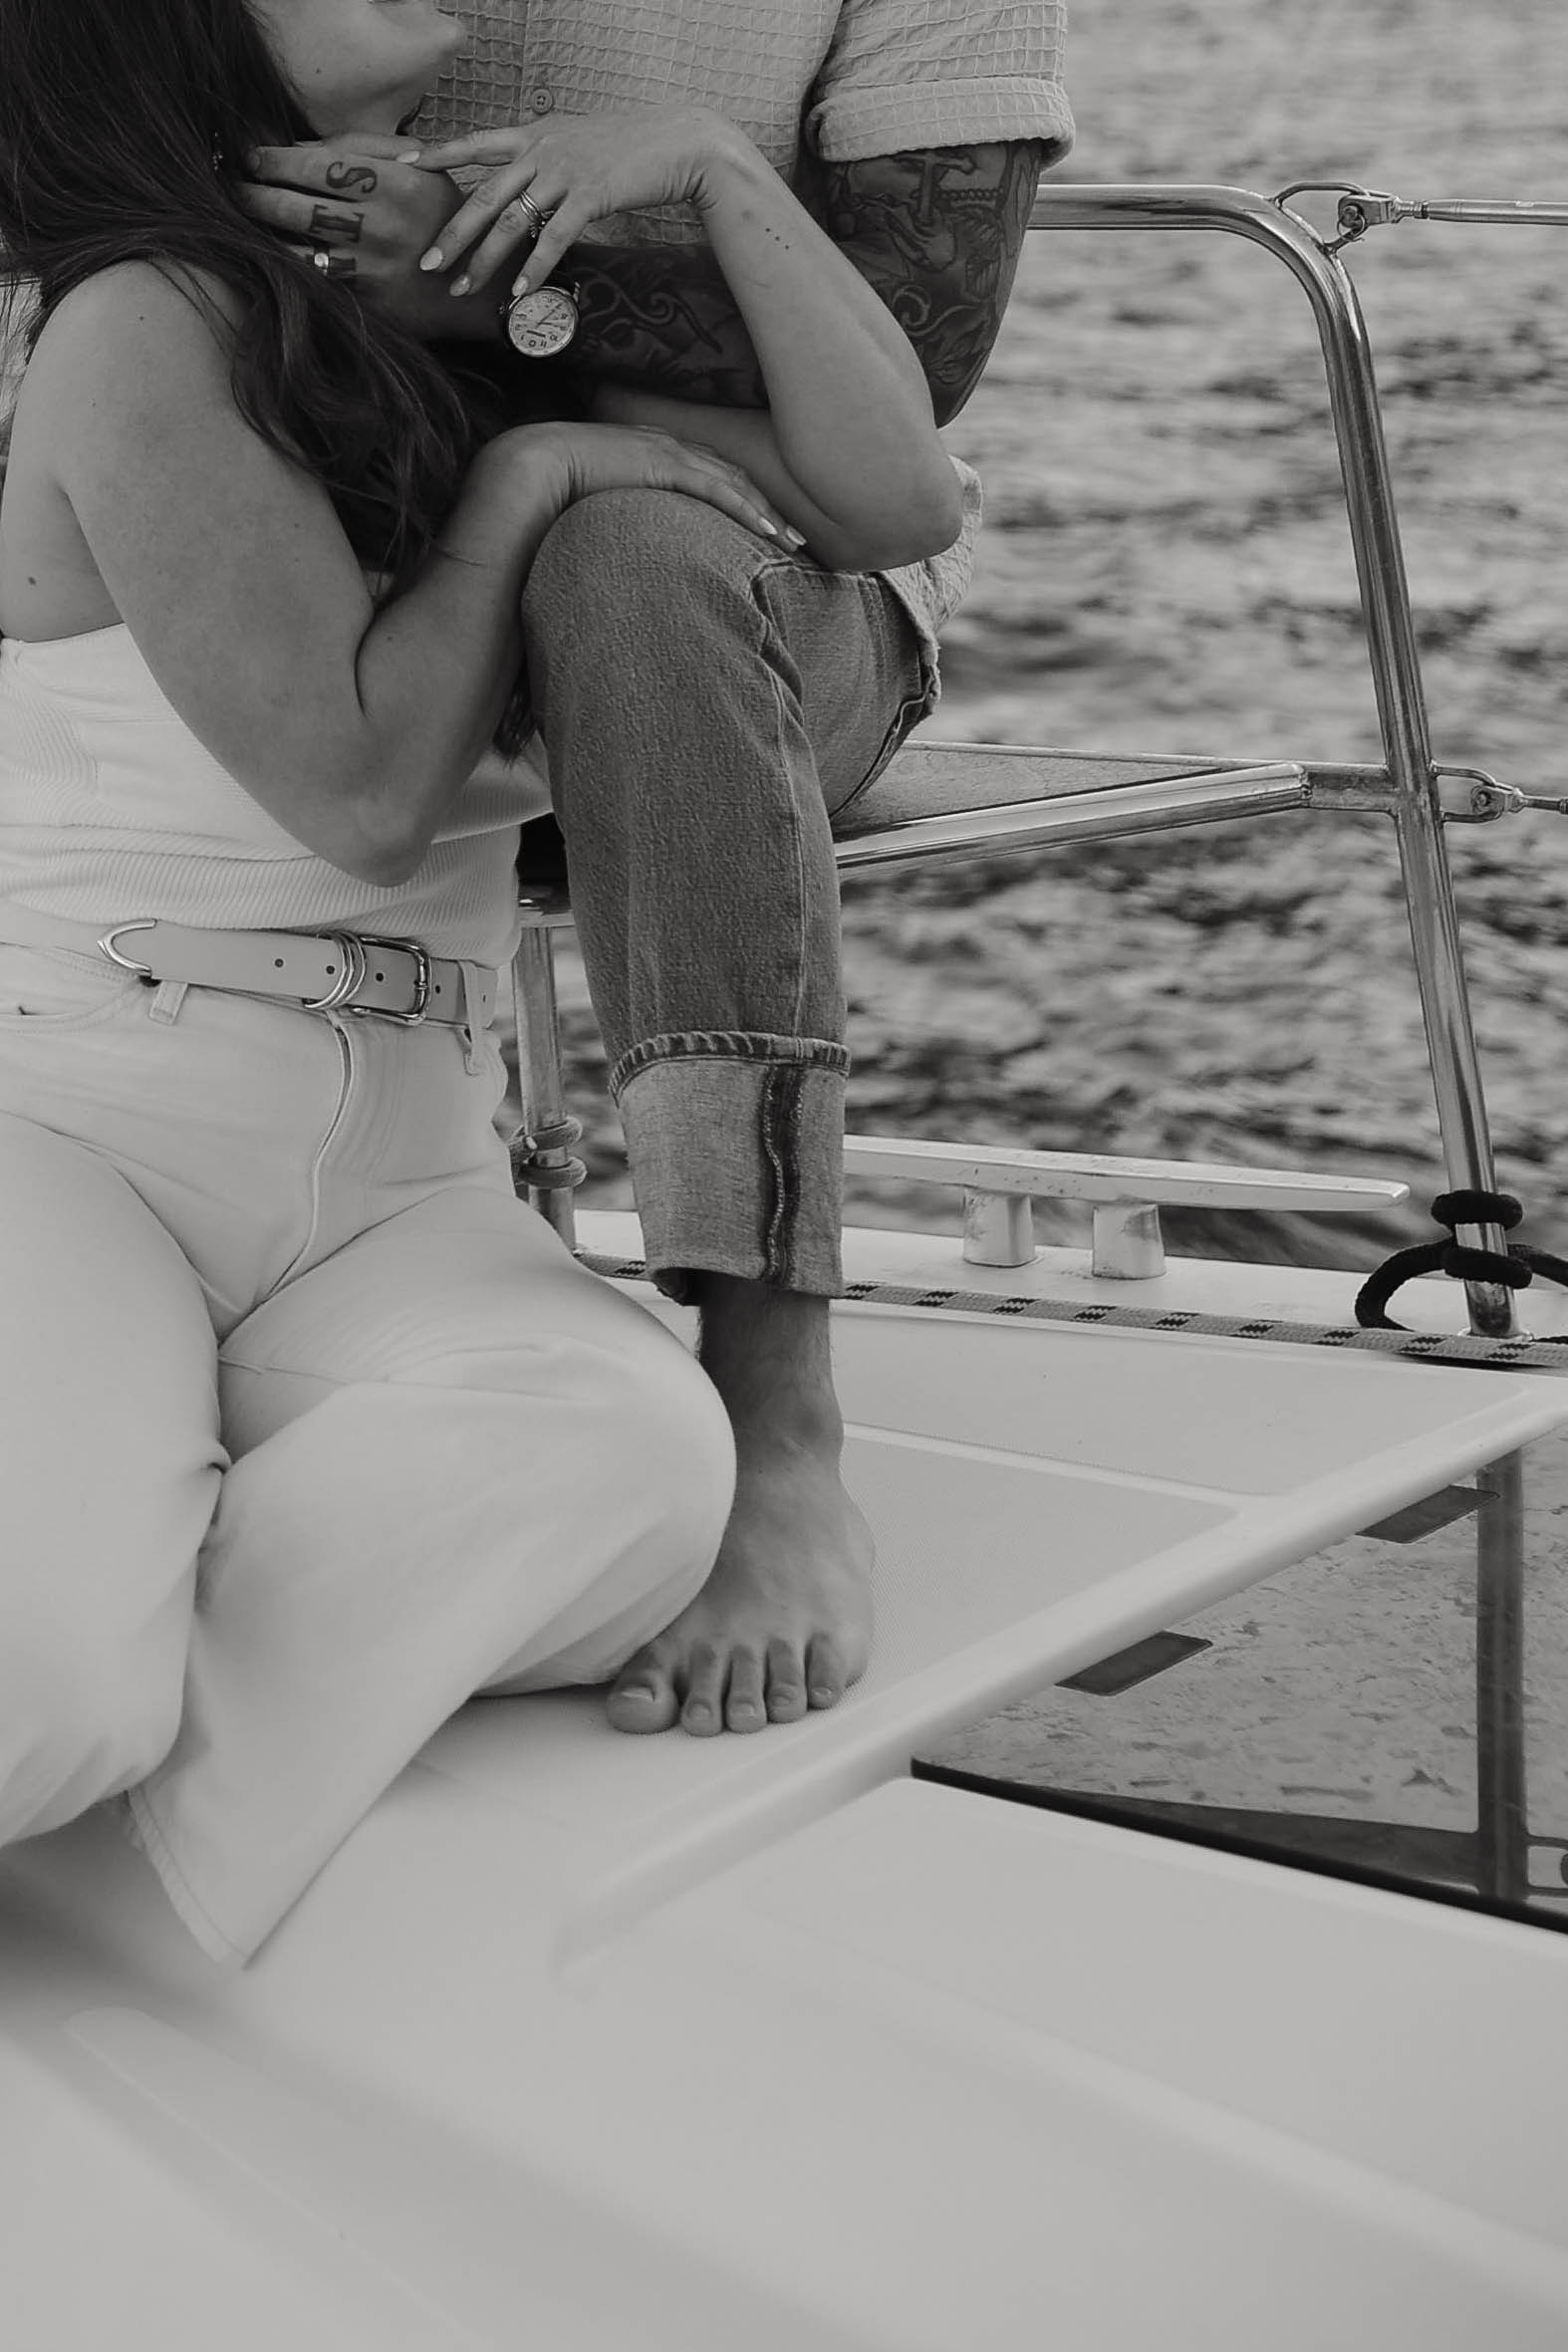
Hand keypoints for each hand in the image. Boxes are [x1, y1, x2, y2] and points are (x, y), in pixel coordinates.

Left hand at [236, 134, 497, 340]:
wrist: (478, 286)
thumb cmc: (443, 217)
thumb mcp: (422, 167)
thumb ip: (368, 148)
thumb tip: (305, 144)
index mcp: (396, 181)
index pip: (320, 163)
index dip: (277, 159)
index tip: (251, 156)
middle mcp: (383, 223)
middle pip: (300, 204)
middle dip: (257, 193)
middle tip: (231, 185)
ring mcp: (374, 266)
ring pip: (300, 246)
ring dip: (263, 231)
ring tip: (240, 217)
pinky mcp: (370, 299)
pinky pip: (316, 281)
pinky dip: (286, 266)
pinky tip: (266, 254)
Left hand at [401, 106, 744, 302]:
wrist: (675, 144)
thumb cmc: (628, 149)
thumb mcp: (576, 143)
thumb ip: (544, 160)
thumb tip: (523, 187)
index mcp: (534, 135)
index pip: (475, 142)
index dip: (439, 152)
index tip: (406, 165)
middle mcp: (541, 150)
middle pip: (483, 195)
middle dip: (452, 233)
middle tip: (427, 262)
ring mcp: (564, 172)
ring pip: (511, 222)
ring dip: (484, 260)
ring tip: (464, 288)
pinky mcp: (590, 196)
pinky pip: (553, 238)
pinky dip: (534, 268)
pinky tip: (519, 291)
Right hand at [512, 420, 804, 547]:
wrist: (531, 470)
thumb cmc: (556, 493)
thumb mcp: (602, 505)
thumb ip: (624, 517)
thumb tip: (630, 551)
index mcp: (654, 454)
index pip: (710, 476)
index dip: (743, 501)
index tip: (767, 529)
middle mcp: (667, 446)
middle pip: (732, 476)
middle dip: (768, 507)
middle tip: (797, 538)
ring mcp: (666, 451)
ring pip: (732, 482)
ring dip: (766, 512)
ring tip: (793, 542)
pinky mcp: (663, 463)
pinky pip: (714, 488)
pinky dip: (743, 508)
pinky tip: (765, 529)